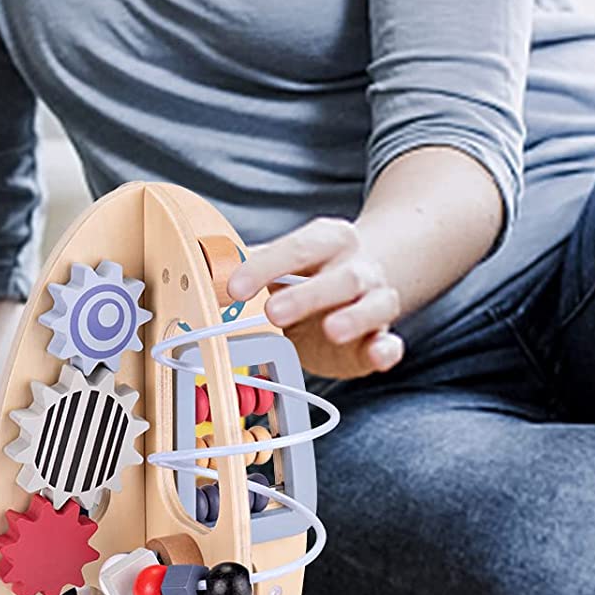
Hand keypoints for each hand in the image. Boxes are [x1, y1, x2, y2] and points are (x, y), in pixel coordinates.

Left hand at [227, 217, 404, 380]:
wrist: (355, 287)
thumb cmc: (305, 275)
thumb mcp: (277, 266)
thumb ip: (246, 266)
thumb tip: (203, 268)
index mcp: (327, 240)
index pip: (298, 247)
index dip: (265, 266)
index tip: (233, 289)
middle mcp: (356, 267)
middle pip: (340, 277)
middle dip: (307, 295)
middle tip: (273, 312)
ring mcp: (375, 301)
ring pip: (374, 305)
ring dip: (354, 318)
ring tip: (331, 330)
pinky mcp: (381, 337)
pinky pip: (391, 341)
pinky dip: (387, 349)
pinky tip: (378, 354)